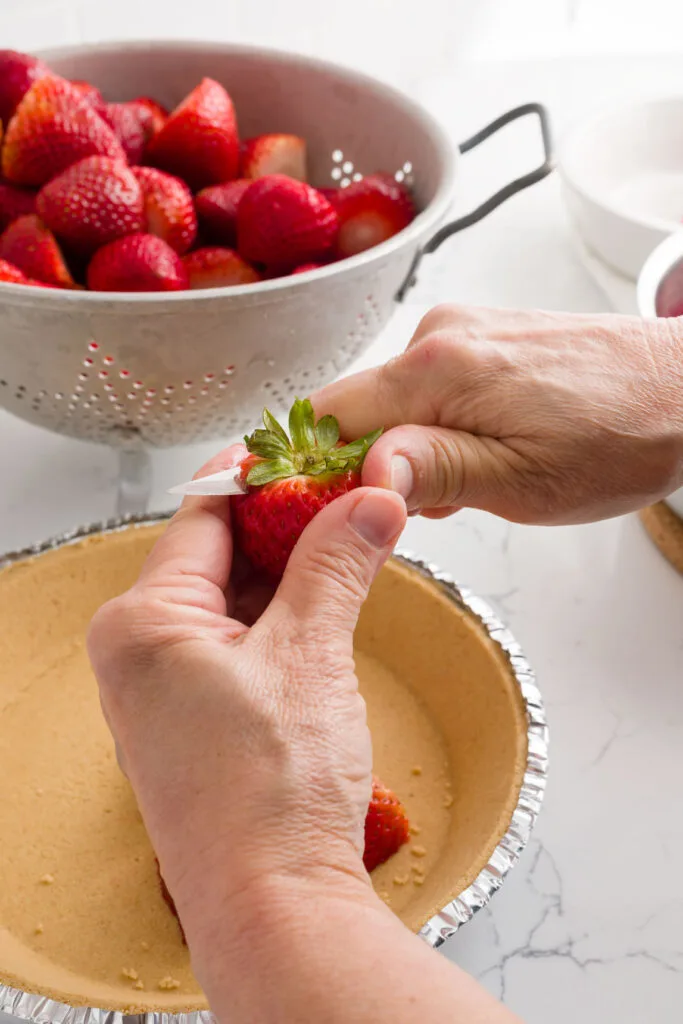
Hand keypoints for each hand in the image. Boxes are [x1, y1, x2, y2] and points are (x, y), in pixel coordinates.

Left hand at [87, 447, 405, 954]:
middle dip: (286, 522)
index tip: (311, 446)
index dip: (263, 473)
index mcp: (143, 623)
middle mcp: (139, 651)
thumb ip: (338, 563)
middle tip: (349, 492)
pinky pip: (236, 642)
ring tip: (351, 536)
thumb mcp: (311, 654)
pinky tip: (327, 599)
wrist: (274, 905)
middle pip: (216, 554)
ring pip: (231, 598)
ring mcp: (163, 688)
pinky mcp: (194, 717)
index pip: (204, 514)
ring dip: (290, 569)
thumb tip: (371, 499)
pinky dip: (282, 615)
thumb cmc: (270, 794)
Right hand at [313, 305, 682, 523]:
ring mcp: (460, 329)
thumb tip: (361, 474)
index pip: (325, 418)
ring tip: (477, 479)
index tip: (324, 515)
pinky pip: (426, 388)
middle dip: (372, 468)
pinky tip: (487, 449)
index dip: (311, 471)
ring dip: (411, 452)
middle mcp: (437, 333)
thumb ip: (433, 472)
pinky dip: (438, 428)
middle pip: (354, 411)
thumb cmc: (619, 437)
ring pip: (391, 404)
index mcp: (436, 367)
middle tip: (431, 506)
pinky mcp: (480, 336)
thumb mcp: (522, 480)